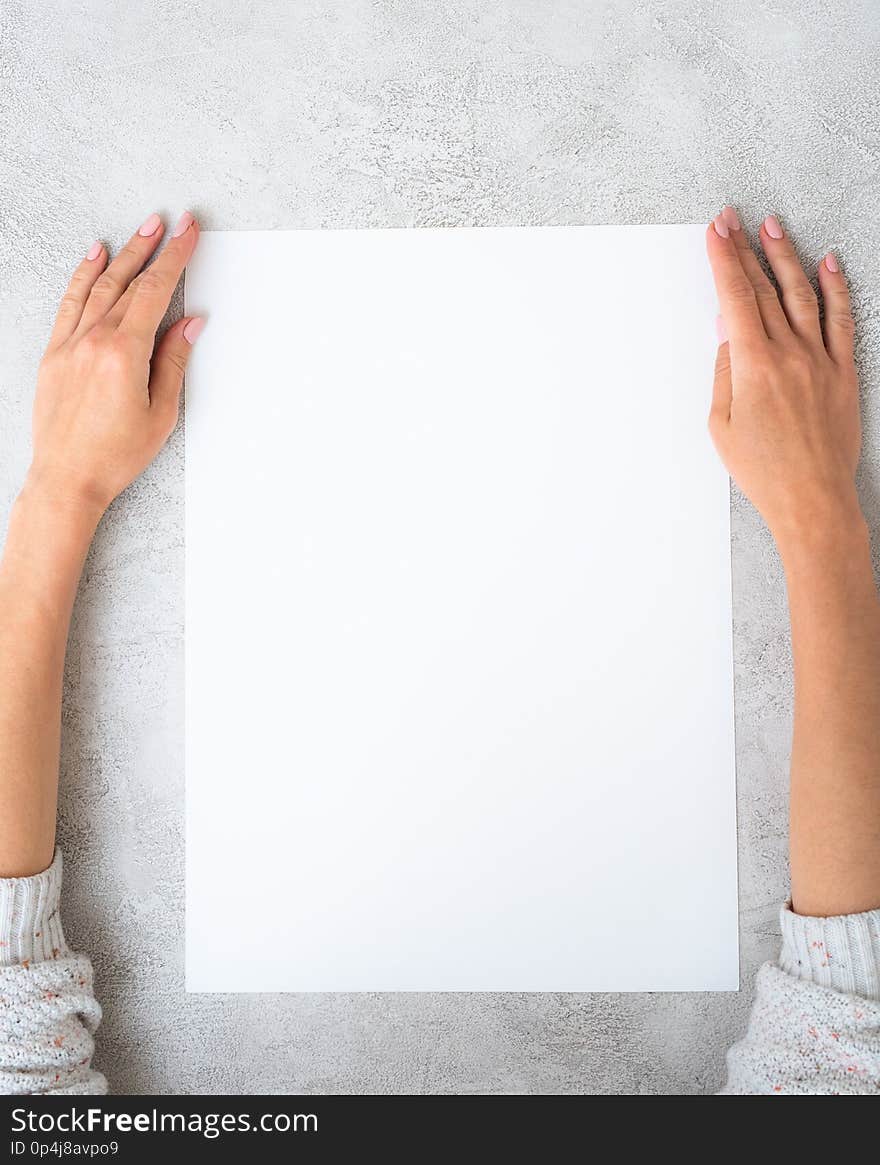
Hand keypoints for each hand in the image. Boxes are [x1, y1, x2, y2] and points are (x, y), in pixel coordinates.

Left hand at [27, 211, 203, 515]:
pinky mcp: (54, 353)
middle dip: (151, 248)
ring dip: (121, 255)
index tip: (187, 232)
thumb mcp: (160, 414)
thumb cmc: (114, 455)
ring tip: (140, 231)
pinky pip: (70, 303)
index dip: (174, 258)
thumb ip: (172, 363)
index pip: (154, 293)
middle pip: (127, 282)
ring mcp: (70, 344)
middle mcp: (93, 341)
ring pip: (98, 287)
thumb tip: (187, 326)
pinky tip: (94, 257)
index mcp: (124, 354)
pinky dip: (83, 276)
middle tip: (169, 222)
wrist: (67, 478)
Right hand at [706, 207, 861, 560]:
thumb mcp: (722, 425)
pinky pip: (842, 320)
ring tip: (774, 228)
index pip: (735, 298)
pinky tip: (829, 264)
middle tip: (733, 220)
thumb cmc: (763, 471)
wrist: (812, 500)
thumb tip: (729, 332)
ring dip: (787, 257)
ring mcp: (821, 360)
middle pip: (764, 289)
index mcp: (754, 366)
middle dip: (745, 250)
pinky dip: (835, 288)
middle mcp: (790, 354)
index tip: (715, 232)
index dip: (724, 260)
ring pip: (802, 294)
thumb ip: (724, 371)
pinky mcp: (844, 372)